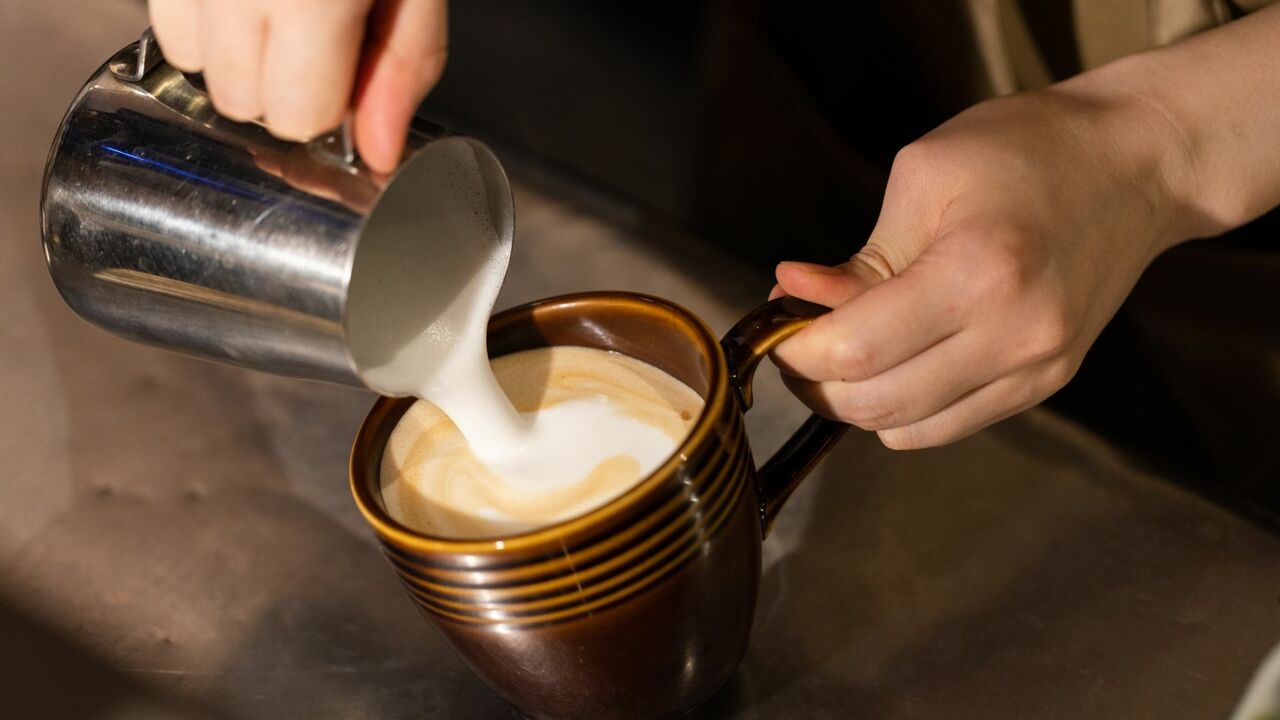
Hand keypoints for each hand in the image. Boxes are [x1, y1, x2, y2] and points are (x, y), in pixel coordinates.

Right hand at [149, 0, 446, 173]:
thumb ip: (405, 64)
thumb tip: (378, 153)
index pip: (297, 118)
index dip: (330, 111)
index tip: (349, 83)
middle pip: (237, 103)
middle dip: (282, 91)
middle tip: (318, 42)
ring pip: (188, 66)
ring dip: (235, 59)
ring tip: (279, 14)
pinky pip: (165, 24)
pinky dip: (201, 23)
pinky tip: (244, 1)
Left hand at [770, 82, 1193, 448]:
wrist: (1136, 165)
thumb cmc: (1026, 150)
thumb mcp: (924, 178)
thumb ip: (860, 257)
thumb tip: (792, 296)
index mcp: (979, 272)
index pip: (857, 351)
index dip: (798, 351)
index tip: (777, 329)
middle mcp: (1015, 336)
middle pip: (875, 404)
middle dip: (816, 382)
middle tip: (799, 342)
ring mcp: (1037, 368)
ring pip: (907, 428)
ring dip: (855, 401)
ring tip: (844, 351)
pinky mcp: (1047, 384)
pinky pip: (947, 426)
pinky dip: (902, 408)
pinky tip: (893, 363)